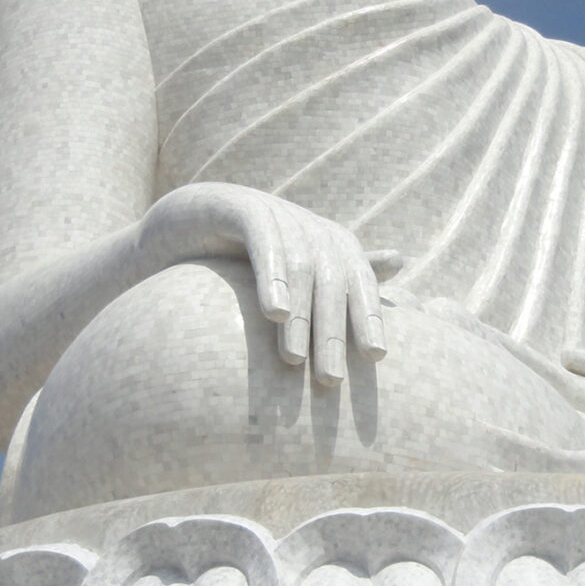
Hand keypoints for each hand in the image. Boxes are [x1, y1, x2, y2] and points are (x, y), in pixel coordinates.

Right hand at [137, 182, 396, 384]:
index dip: (368, 316)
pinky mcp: (239, 206)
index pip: (359, 281)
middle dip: (334, 332)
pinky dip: (272, 276)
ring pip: (300, 267)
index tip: (375, 358)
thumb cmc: (244, 257)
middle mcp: (308, 224)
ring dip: (301, 316)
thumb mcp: (297, 270)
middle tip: (331, 380)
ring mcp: (276, 212)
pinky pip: (262, 241)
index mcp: (330, 241)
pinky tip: (274, 313)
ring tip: (295, 360)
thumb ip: (343, 271)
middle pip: (332, 281)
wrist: (183, 221)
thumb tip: (401, 260)